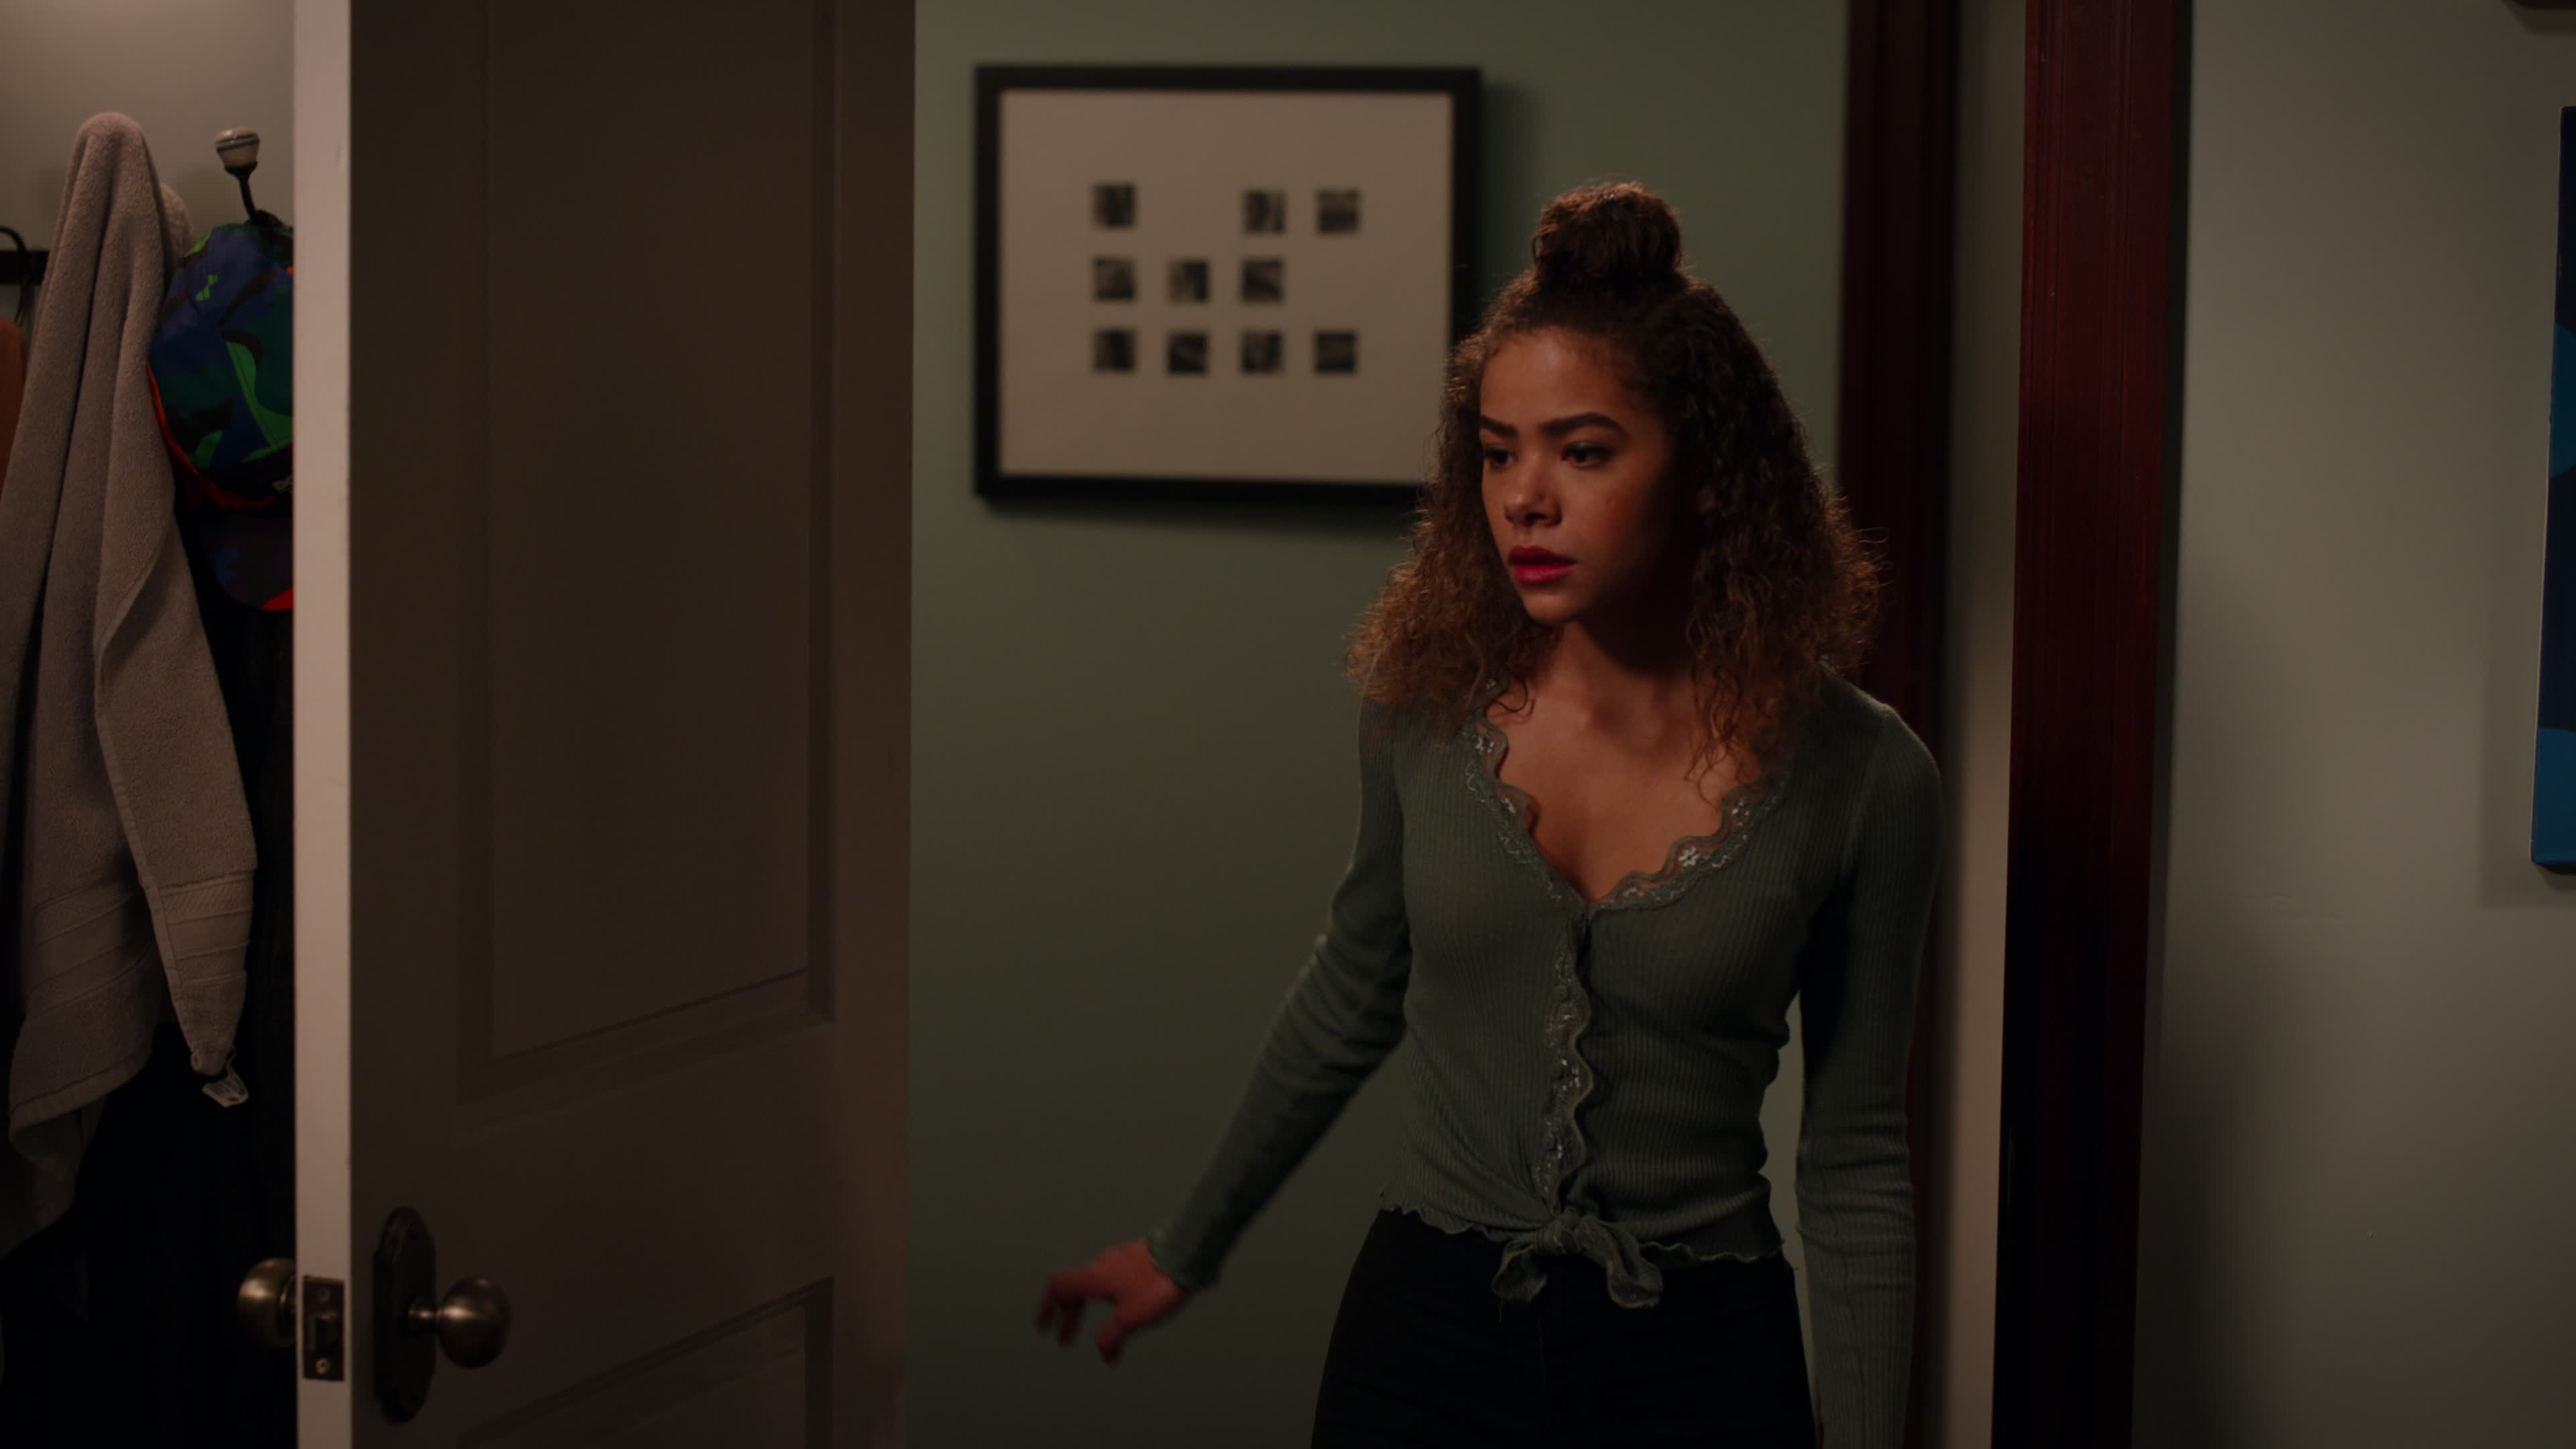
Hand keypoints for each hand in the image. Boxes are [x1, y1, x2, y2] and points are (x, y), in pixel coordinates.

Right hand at [1035, 1238, 1189, 1364]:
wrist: (1186, 1253)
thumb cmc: (1156, 1286)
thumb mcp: (1130, 1319)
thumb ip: (1111, 1337)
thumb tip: (1104, 1355)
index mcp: (1093, 1278)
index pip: (1058, 1288)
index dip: (1046, 1308)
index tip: (1042, 1326)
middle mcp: (1101, 1264)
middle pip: (1074, 1289)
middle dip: (1068, 1315)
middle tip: (1066, 1339)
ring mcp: (1119, 1259)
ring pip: (1093, 1283)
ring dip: (1088, 1307)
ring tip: (1100, 1329)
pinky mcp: (1136, 1257)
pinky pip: (1110, 1279)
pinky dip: (1105, 1298)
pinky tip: (1122, 1309)